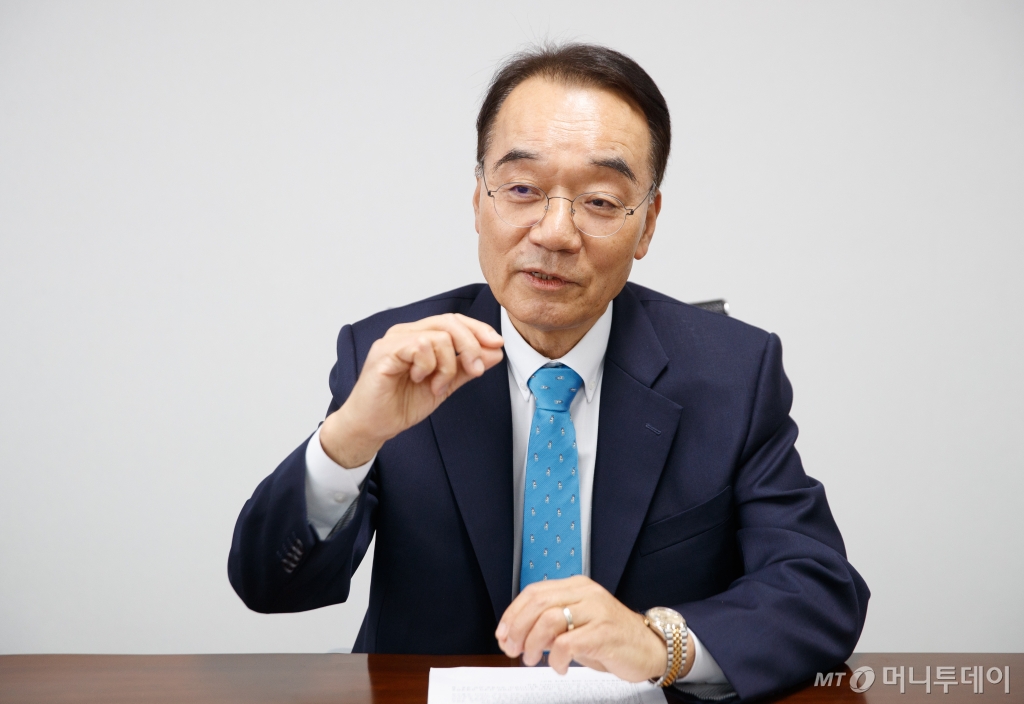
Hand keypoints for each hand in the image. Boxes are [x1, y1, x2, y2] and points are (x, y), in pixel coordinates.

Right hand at [320, 313, 503, 467]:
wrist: (373, 426)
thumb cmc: (400, 404)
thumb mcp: (445, 385)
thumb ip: (467, 367)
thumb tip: (494, 353)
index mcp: (420, 336)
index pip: (454, 321)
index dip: (479, 330)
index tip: (497, 345)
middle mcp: (406, 333)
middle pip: (450, 323)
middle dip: (471, 346)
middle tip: (475, 370)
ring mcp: (394, 340)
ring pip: (438, 336)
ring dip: (447, 366)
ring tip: (436, 386)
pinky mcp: (385, 352)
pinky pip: (420, 346)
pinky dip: (428, 366)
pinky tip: (419, 379)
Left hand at [494, 575, 692, 681]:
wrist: (651, 649)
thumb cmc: (612, 638)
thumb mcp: (578, 625)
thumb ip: (550, 624)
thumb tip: (515, 635)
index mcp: (577, 587)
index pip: (534, 592)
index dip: (513, 614)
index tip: (502, 633)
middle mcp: (586, 593)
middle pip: (538, 603)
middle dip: (517, 628)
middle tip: (513, 649)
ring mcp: (596, 611)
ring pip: (549, 620)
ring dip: (533, 643)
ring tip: (533, 659)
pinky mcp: (604, 632)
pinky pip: (567, 643)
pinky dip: (555, 658)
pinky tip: (558, 666)